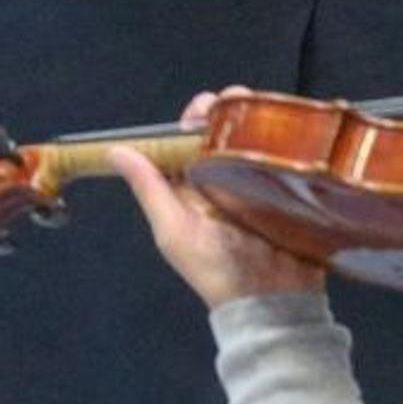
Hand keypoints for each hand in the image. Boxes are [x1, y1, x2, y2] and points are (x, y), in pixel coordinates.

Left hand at [110, 101, 329, 306]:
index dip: (191, 122)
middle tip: (235, 99)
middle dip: (227, 116)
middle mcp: (221, 187)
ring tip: (258, 110)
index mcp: (191, 193)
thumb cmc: (217, 272)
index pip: (186, 147)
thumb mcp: (175, 230)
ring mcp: (254, 191)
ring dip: (255, 126)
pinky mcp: (283, 198)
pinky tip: (286, 133)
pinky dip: (282, 148)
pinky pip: (281, 165)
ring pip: (252, 147)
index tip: (202, 106)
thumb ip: (149, 189)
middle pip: (222, 140)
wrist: (271, 304)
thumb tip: (116, 152)